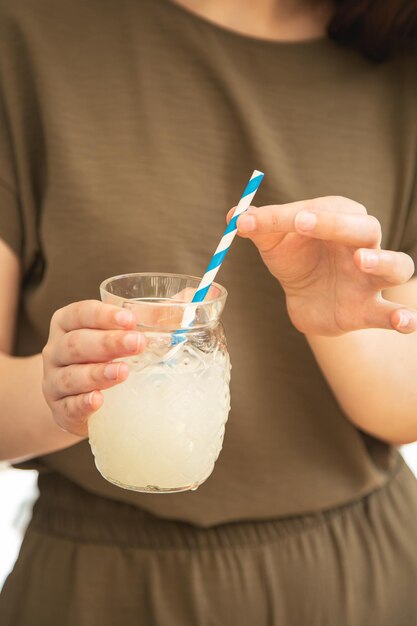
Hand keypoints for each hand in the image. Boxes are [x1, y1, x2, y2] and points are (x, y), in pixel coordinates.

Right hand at [42, 300, 144, 435]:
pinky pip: (69, 406)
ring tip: (124, 372)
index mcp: (68, 324)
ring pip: (70, 375)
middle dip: (107, 342)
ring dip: (97, 373)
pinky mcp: (60, 410)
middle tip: (137, 343)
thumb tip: (193, 295)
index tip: (129, 318)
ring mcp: (54, 381)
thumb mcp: (120, 333)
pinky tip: (99, 401)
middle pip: (76, 343)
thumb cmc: (103, 357)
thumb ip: (153, 315)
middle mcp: (55, 351)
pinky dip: (83, 403)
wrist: (76, 399)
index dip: (103, 315)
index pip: (79, 313)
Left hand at [229, 196, 416, 334]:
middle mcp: (362, 244)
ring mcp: (370, 278)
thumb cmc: (295, 261)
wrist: (306, 300)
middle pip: (365, 228)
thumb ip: (258, 227)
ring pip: (396, 265)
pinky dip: (403, 318)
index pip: (328, 209)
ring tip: (363, 262)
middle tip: (305, 223)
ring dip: (382, 261)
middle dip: (338, 225)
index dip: (304, 213)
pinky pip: (393, 312)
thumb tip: (233, 216)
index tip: (279, 218)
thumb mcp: (274, 244)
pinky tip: (404, 323)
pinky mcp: (370, 309)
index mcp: (339, 219)